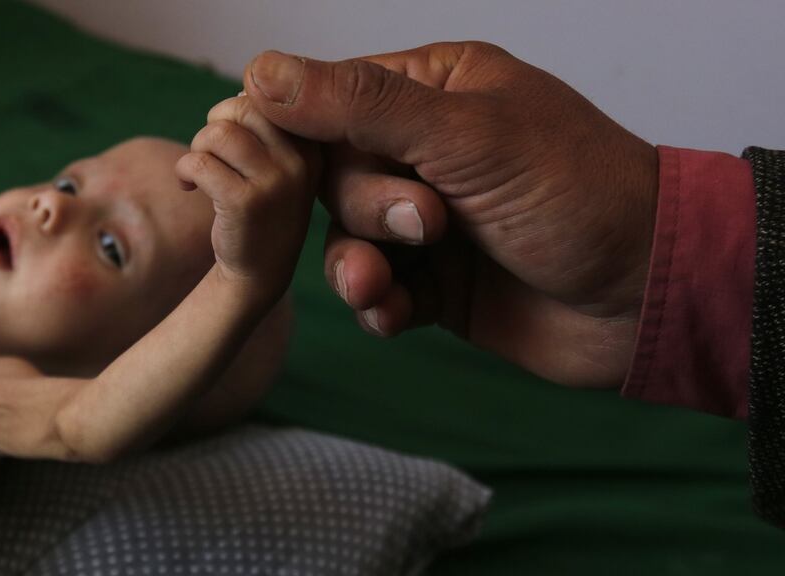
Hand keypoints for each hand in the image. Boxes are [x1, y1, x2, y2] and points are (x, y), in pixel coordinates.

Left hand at [176, 95, 319, 304]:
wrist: (259, 272)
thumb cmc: (261, 207)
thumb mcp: (280, 163)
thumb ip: (267, 125)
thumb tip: (242, 89)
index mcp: (312, 145)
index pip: (269, 96)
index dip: (237, 107)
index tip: (230, 134)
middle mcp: (302, 161)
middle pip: (243, 106)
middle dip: (213, 123)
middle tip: (208, 152)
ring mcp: (277, 183)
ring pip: (219, 132)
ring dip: (197, 147)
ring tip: (198, 170)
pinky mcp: (245, 204)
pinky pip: (200, 163)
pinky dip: (184, 169)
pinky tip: (188, 186)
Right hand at [242, 43, 658, 387]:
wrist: (646, 296)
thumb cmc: (576, 193)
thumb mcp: (467, 135)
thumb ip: (361, 106)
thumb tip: (261, 71)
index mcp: (435, 92)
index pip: (332, 99)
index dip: (298, 130)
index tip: (273, 163)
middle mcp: (426, 152)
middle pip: (336, 175)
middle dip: (369, 205)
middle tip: (431, 222)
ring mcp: (430, 221)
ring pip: (348, 237)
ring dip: (361, 263)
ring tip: (387, 284)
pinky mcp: (436, 283)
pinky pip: (376, 290)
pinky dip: (377, 304)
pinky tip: (393, 313)